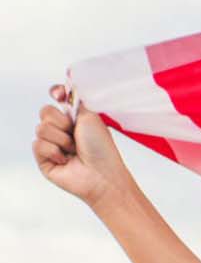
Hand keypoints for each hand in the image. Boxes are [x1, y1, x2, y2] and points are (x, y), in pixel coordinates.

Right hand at [31, 84, 134, 207]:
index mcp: (75, 119)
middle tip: (75, 134)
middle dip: (61, 122)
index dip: (56, 94)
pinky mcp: (44, 159)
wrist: (101, 175)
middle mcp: (62, 130)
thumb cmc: (102, 149)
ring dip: (61, 139)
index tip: (59, 95)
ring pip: (41, 128)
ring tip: (73, 150)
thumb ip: (77, 101)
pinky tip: (65, 160)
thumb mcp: (92, 118)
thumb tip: (66, 87)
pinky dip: (54, 151)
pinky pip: (38, 144)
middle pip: (45, 112)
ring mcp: (52, 144)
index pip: (57, 99)